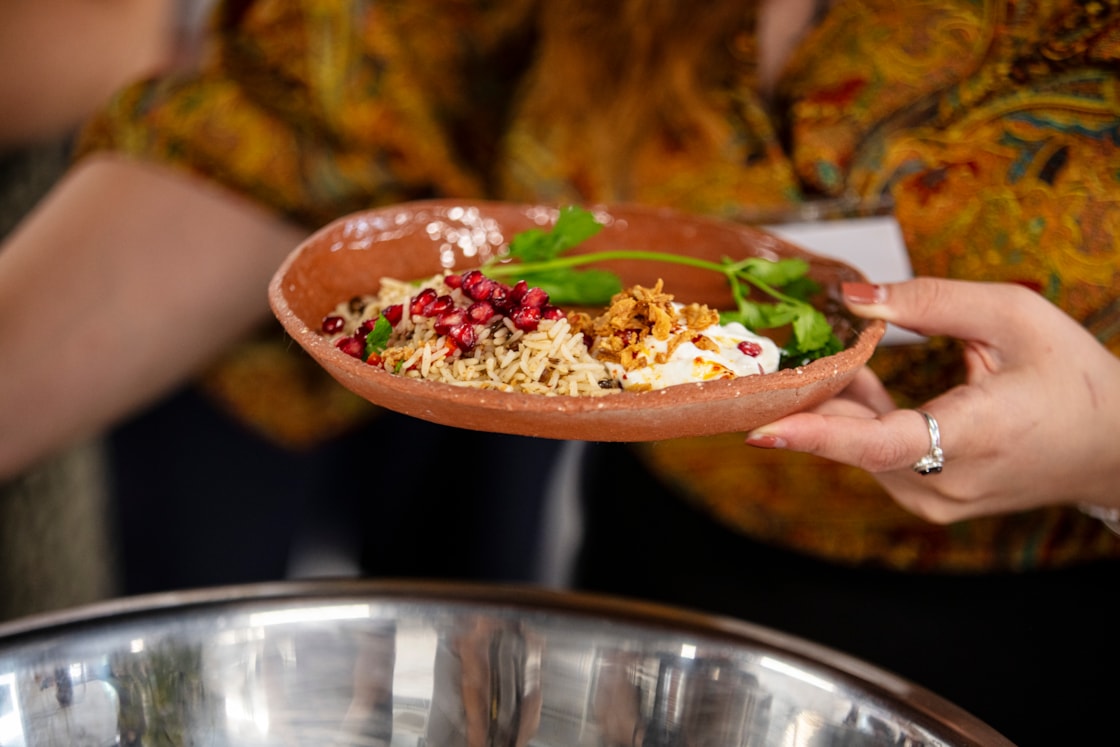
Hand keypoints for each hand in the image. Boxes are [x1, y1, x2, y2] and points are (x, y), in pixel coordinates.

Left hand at [745, 277, 1119, 521]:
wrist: (1115, 447)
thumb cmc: (1073, 379)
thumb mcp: (1013, 317)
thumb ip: (929, 302)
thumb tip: (854, 296)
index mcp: (974, 437)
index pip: (880, 444)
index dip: (818, 435)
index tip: (762, 429)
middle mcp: (946, 482)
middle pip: (855, 440)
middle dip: (815, 394)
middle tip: (769, 358)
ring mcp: (937, 499)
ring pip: (861, 449)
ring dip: (840, 403)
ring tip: (831, 358)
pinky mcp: (931, 499)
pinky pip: (878, 456)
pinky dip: (862, 418)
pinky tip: (858, 379)